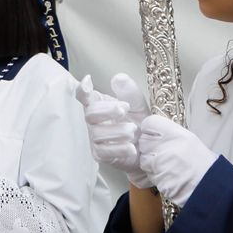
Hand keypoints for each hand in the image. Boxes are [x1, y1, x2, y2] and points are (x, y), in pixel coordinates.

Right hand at [77, 74, 153, 188]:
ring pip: (97, 134)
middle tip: (124, 109)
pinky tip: (132, 147)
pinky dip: (119, 148)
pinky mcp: (100, 154)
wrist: (149, 148)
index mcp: (100, 105)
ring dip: (118, 131)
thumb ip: (129, 92)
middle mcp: (94, 121)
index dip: (83, 90)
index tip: (88, 80)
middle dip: (107, 111)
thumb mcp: (138, 105)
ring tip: (134, 130)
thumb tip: (118, 78)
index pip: (84, 97)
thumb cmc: (140, 123)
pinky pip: (104, 152)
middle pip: (90, 114)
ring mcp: (95, 138)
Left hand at [135, 113, 219, 206]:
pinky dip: (155, 174)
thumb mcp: (188, 139)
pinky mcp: (156, 178)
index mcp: (173, 133)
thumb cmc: (200, 161)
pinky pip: (149, 173)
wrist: (207, 185)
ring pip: (143, 158)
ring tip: (165, 164)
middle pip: (143, 140)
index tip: (154, 133)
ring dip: (150, 161)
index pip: (149, 123)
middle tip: (161, 151)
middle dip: (149, 146)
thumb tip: (155, 132)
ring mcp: (157, 164)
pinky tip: (167, 174)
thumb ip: (169, 133)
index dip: (150, 129)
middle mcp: (163, 146)